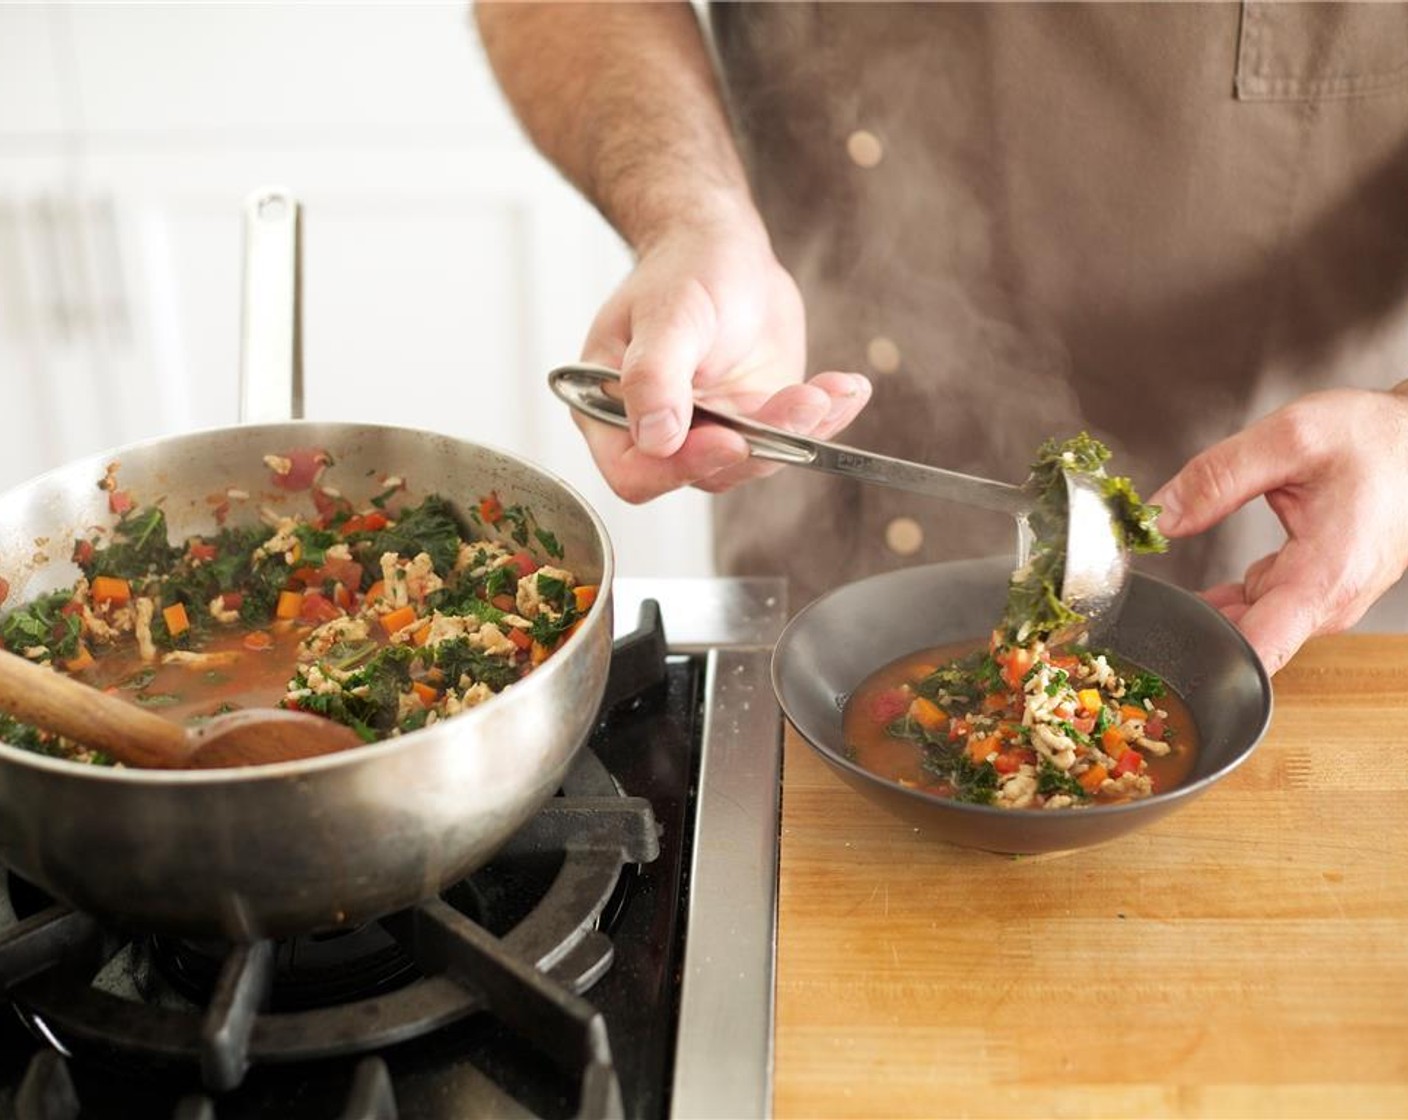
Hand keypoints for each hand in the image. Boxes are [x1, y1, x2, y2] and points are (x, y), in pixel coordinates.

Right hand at [577, 220, 870, 501]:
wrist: (724, 246)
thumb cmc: (682, 268)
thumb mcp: (667, 313)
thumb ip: (652, 375)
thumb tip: (655, 436)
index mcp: (612, 411)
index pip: (634, 471)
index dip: (679, 467)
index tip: (728, 439)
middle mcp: (660, 430)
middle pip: (701, 473)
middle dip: (756, 446)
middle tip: (799, 406)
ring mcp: (710, 430)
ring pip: (753, 460)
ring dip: (797, 432)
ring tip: (829, 392)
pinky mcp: (754, 421)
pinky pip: (788, 439)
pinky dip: (823, 419)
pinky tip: (847, 391)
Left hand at [1149, 385, 1407, 673]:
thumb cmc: (1370, 439)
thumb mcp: (1287, 439)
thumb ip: (1216, 478)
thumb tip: (1160, 516)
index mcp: (1324, 577)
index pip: (1259, 654)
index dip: (1204, 657)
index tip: (1162, 641)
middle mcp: (1327, 602)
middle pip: (1243, 643)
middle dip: (1191, 627)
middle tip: (1147, 603)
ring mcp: (1322, 601)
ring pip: (1247, 628)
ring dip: (1207, 614)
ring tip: (1169, 590)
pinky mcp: (1314, 593)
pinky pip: (1259, 610)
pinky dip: (1228, 601)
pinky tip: (1203, 584)